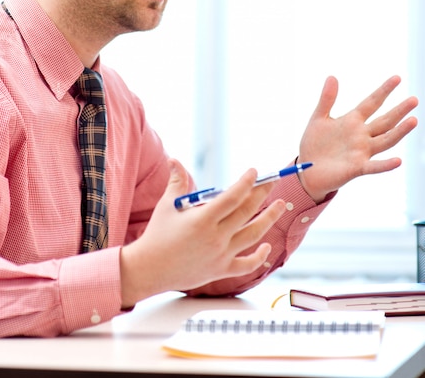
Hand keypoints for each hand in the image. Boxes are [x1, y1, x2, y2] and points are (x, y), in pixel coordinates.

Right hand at [120, 160, 285, 307]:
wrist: (149, 270)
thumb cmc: (157, 235)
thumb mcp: (167, 206)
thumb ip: (176, 181)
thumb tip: (175, 160)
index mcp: (202, 219)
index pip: (232, 197)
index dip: (246, 183)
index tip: (254, 171)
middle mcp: (215, 237)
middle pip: (246, 212)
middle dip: (262, 194)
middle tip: (273, 180)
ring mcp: (220, 255)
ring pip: (253, 235)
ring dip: (269, 218)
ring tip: (281, 204)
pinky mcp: (221, 270)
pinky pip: (246, 265)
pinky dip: (259, 257)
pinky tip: (267, 245)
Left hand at [297, 75, 417, 202]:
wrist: (306, 169)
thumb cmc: (314, 143)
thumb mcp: (319, 118)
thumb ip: (327, 99)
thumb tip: (332, 76)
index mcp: (352, 121)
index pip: (371, 103)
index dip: (383, 91)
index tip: (397, 78)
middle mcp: (361, 136)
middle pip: (384, 121)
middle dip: (399, 111)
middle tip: (414, 99)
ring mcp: (361, 152)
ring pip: (385, 140)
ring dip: (399, 132)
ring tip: (413, 120)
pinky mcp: (357, 168)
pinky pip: (374, 166)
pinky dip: (385, 164)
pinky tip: (398, 161)